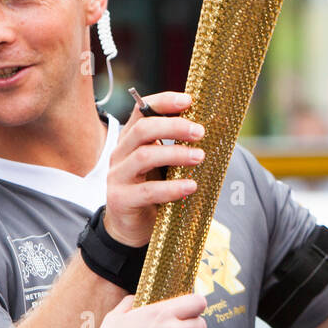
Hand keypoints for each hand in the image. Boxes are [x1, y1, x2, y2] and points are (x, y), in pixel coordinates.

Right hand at [104, 91, 205, 246]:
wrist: (129, 227)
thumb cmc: (151, 189)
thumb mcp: (162, 164)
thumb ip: (176, 147)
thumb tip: (208, 131)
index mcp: (131, 140)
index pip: (142, 111)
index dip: (164, 102)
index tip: (189, 100)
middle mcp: (120, 153)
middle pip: (143, 130)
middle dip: (174, 127)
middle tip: (200, 132)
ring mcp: (118, 176)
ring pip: (144, 156)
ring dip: (176, 154)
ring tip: (200, 157)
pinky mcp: (121, 200)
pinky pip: (148, 191)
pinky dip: (172, 188)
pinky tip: (191, 186)